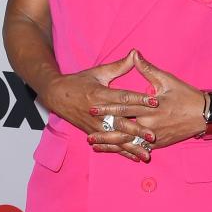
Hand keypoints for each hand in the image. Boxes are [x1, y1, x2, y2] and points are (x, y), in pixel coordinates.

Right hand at [46, 49, 159, 163]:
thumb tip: (135, 54)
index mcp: (100, 94)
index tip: (155, 102)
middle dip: (137, 130)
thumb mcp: (98, 72)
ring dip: (131, 146)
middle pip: (120, 122)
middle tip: (153, 135)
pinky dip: (122, 152)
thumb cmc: (79, 81)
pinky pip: (109, 145)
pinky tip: (135, 157)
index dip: (139, 100)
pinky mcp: (93, 133)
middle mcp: (97, 112)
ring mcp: (94, 125)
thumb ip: (119, 66)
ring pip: (116, 138)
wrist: (56, 96)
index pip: (123, 98)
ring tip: (147, 153)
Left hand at [88, 51, 207, 155]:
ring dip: (112, 145)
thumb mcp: (167, 80)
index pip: (124, 107)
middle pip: (123, 130)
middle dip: (105, 133)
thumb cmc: (186, 95)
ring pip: (129, 143)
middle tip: (88, 136)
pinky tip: (114, 151)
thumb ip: (147, 69)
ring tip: (95, 146)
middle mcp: (151, 124)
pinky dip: (126, 150)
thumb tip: (134, 54)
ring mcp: (155, 137)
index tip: (92, 107)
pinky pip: (139, 148)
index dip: (107, 108)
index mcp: (150, 108)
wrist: (205, 114)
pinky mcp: (159, 144)